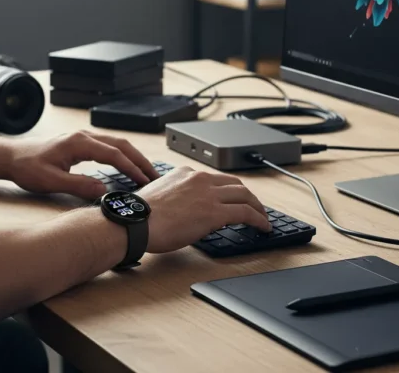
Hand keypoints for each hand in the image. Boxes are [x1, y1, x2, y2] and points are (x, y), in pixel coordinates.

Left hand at [8, 131, 158, 199]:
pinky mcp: (80, 142)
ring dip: (133, 156)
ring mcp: (83, 137)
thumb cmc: (27, 167)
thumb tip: (104, 189)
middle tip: (155, 176)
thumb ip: (78, 185)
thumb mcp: (51, 181)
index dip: (132, 168)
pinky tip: (126, 166)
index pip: (114, 154)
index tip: (145, 182)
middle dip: (140, 160)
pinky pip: (108, 146)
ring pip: (116, 143)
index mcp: (79, 143)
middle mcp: (84, 136)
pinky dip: (122, 155)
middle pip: (121, 145)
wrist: (11, 156)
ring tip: (146, 172)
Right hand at [138, 166, 270, 253]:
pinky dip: (258, 219)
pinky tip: (262, 227)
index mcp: (185, 173)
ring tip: (262, 218)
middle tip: (254, 207)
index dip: (228, 191)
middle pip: (235, 184)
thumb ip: (178, 196)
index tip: (232, 200)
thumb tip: (188, 210)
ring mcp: (208, 193)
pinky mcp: (214, 211)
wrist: (136, 222)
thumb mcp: (161, 195)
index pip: (215, 179)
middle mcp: (199, 178)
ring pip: (244, 195)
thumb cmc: (141, 215)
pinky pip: (245, 212)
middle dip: (248, 196)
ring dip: (257, 207)